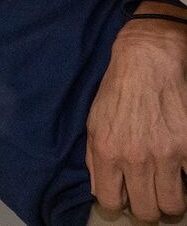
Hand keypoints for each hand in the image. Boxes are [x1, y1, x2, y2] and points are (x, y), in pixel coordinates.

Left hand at [86, 3, 186, 221]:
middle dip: (148, 208)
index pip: (110, 202)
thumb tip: (99, 190)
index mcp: (107, 153)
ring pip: (173, 204)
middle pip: (147, 211)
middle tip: (151, 195)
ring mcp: (166, 154)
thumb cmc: (117, 91)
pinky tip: (182, 171)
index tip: (126, 198)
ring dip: (172, 200)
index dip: (119, 204)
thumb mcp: (93, 123)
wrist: (147, 61)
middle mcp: (136, 158)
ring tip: (170, 187)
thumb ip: (94, 159)